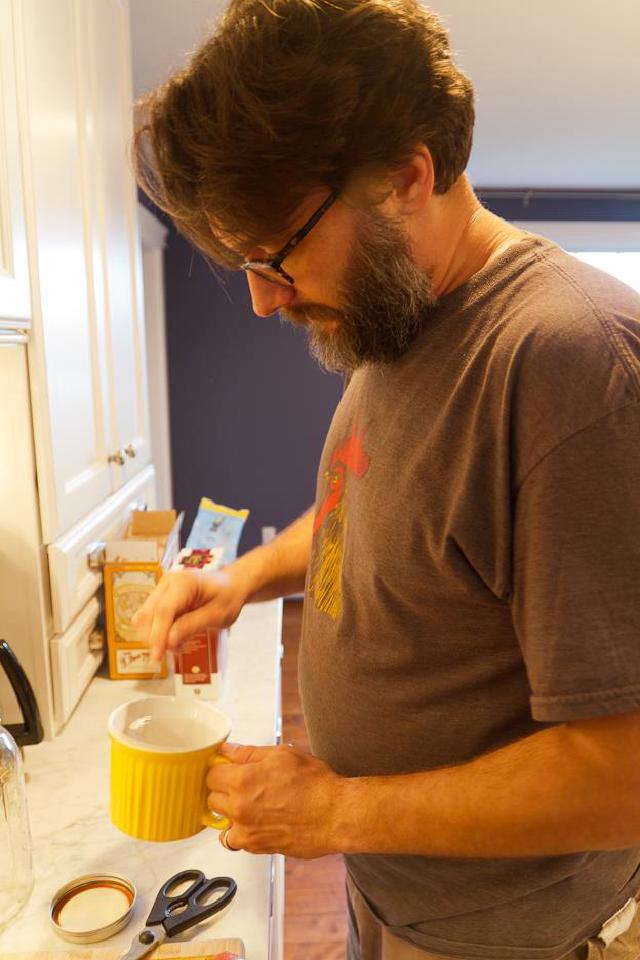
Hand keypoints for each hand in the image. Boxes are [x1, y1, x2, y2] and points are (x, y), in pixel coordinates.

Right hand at [131, 566, 247, 659]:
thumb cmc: (228, 598)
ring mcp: (161, 589)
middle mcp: (167, 583)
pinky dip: (158, 631)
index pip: (163, 610)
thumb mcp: (218, 615)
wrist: (231, 585)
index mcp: (183, 582)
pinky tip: (175, 636)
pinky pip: (150, 618)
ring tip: (180, 643)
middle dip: (156, 638)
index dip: (158, 635)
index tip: (157, 657)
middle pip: (149, 614)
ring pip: (144, 618)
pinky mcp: (159, 598)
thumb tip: (168, 641)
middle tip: (178, 650)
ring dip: (156, 636)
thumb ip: (193, 625)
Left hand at [207, 743, 345, 857]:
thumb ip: (248, 753)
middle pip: (212, 798)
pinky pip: (235, 840)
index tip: (227, 769)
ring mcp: (246, 831)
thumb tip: (227, 750)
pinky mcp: (257, 847)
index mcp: (243, 781)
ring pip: (221, 821)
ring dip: (230, 812)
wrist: (335, 814)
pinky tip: (256, 821)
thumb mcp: (282, 755)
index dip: (220, 769)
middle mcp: (239, 808)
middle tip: (242, 784)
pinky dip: (240, 832)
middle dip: (224, 790)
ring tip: (250, 804)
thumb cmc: (315, 784)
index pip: (211, 775)